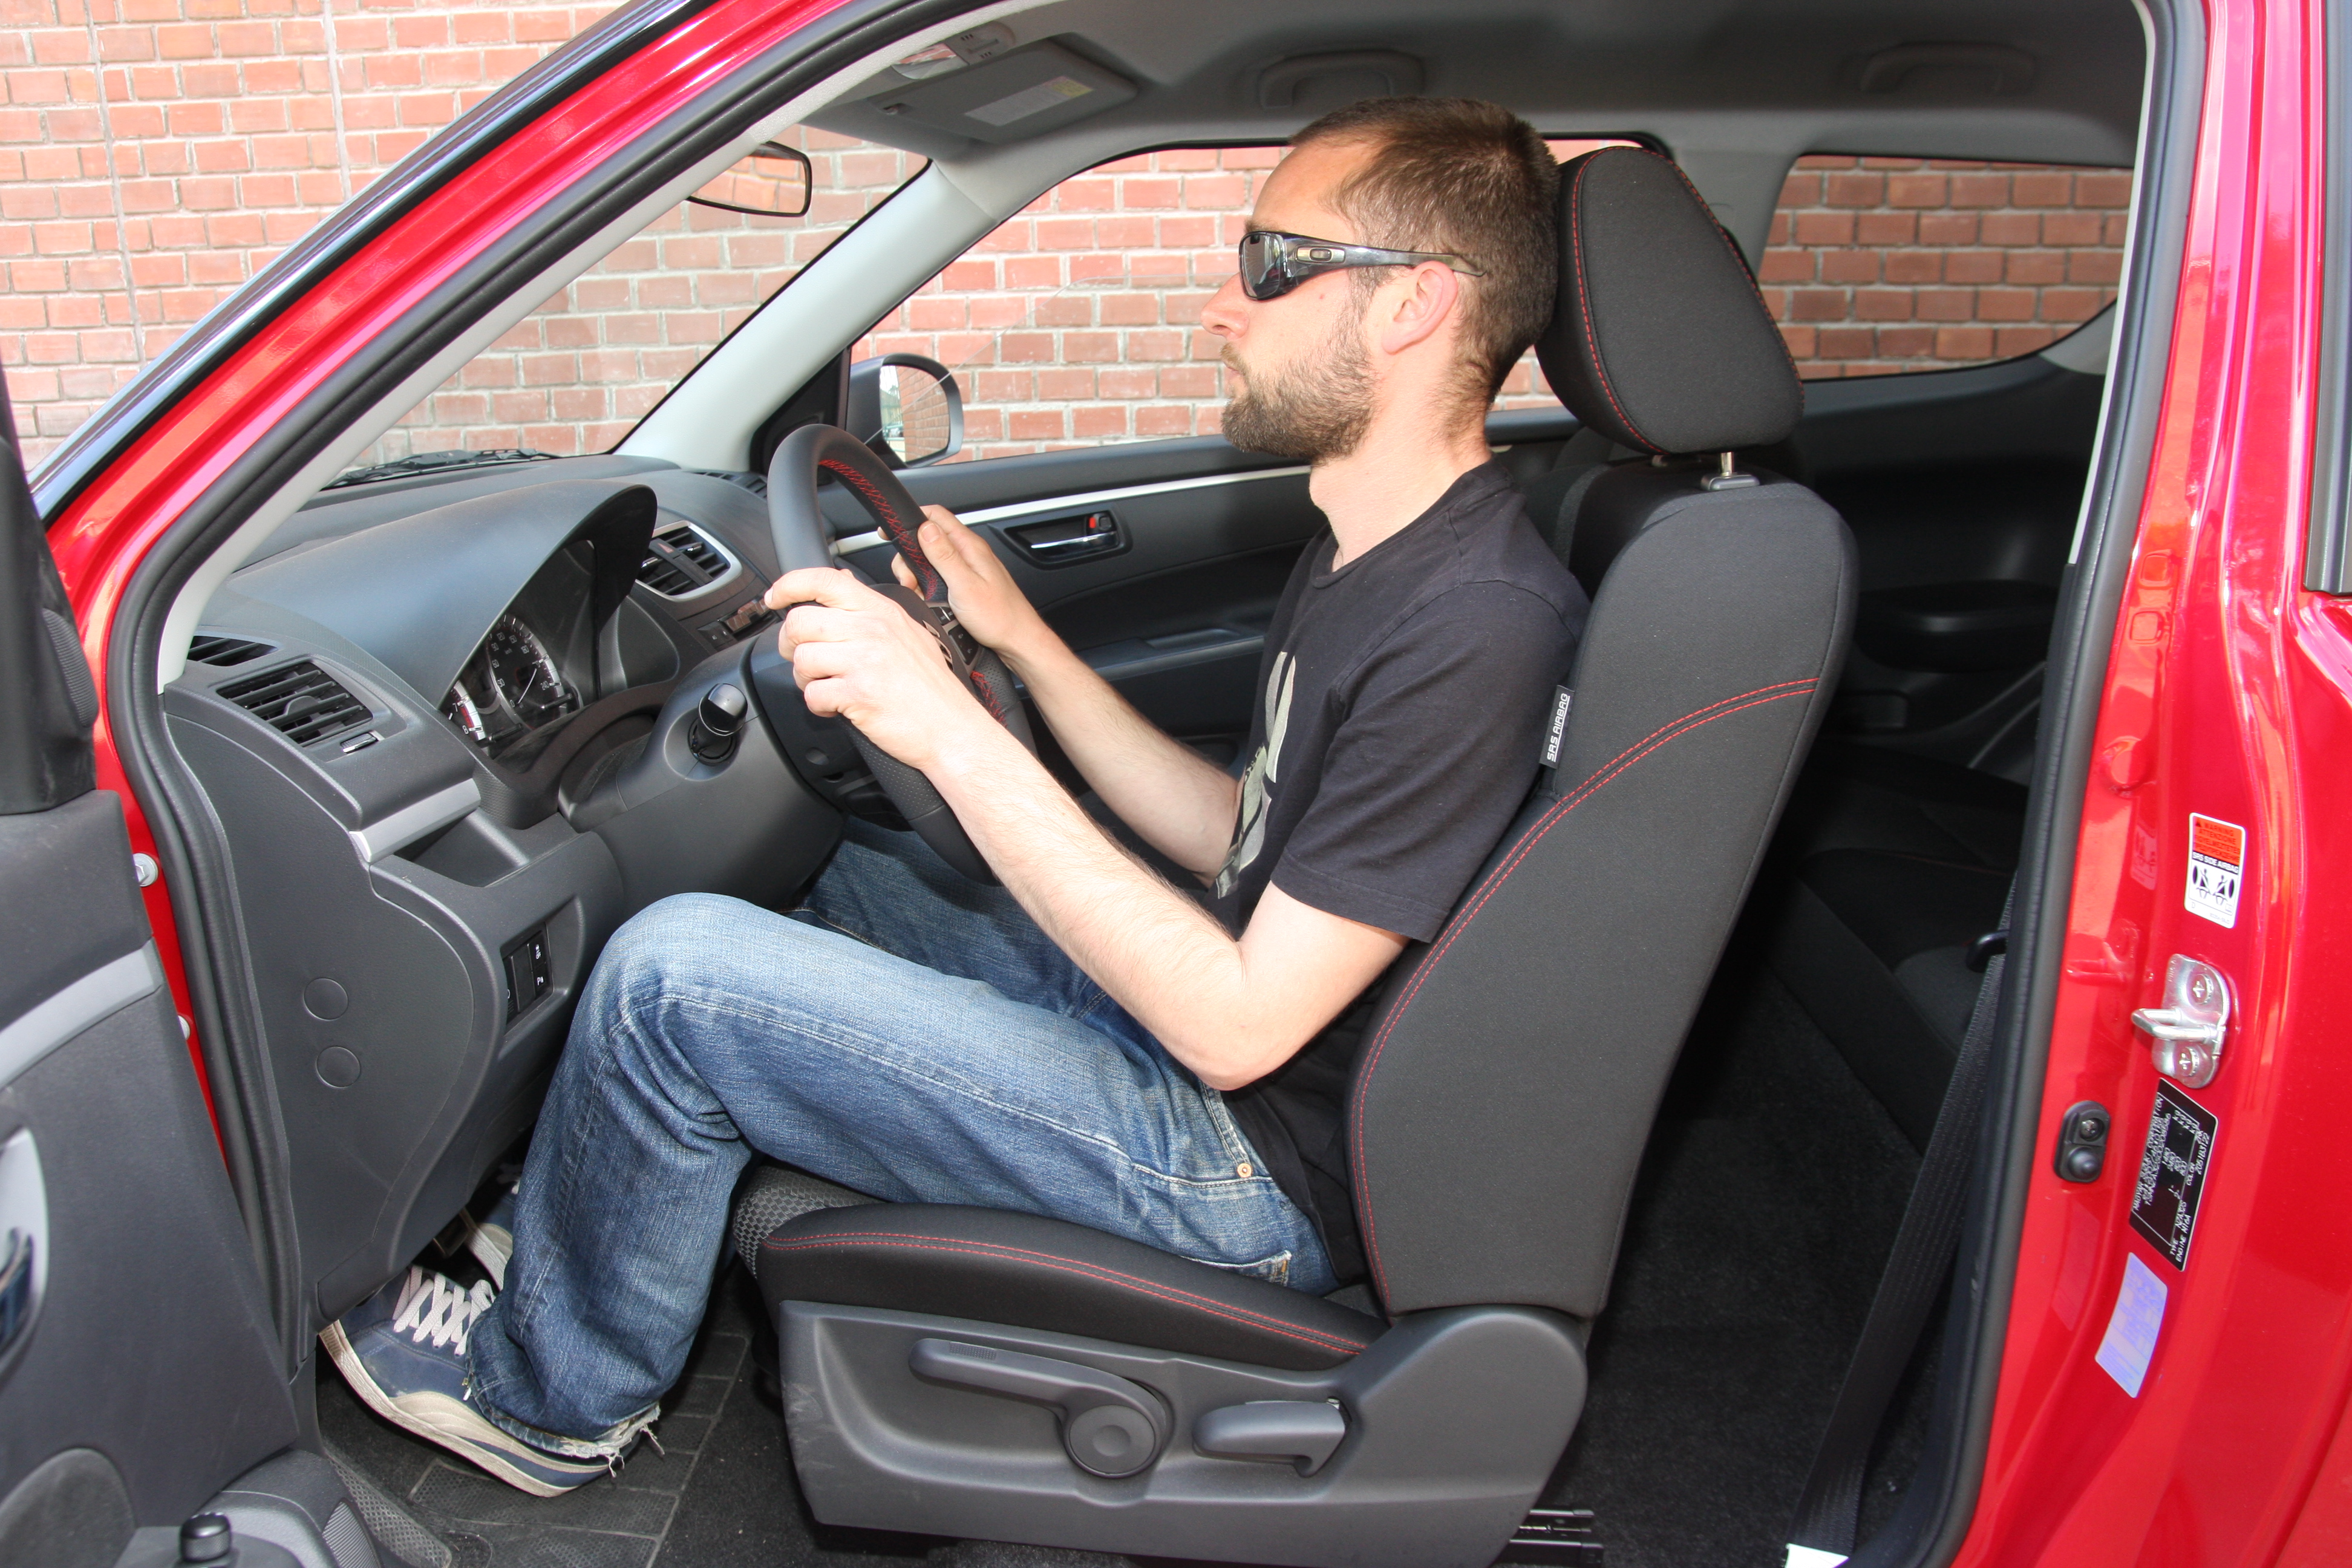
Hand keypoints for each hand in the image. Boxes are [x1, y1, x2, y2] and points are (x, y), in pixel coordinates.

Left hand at [764, 566, 998, 770]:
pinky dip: (819, 706)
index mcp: (881, 610)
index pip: (824, 580)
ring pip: (802, 660)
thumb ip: (871, 607)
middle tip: (804, 658)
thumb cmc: (932, 688)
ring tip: (827, 686)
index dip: (789, 585)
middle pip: (800, 622)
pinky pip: (812, 695)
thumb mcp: (908, 631)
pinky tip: (838, 706)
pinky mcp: (858, 694)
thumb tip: (841, 582)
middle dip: (791, 645)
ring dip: (806, 679)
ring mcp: (864, 661)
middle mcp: (872, 630)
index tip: (774, 597)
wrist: (953, 729)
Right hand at [893, 505, 1045, 660]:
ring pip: (930, 560)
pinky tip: (931, 602)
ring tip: (922, 594)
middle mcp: (968, 553)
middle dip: (911, 558)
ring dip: (918, 576)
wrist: (1017, 640)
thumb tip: (926, 528)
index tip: (891, 532)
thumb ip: (944, 555)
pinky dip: (928, 587)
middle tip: (910, 580)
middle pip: (928, 539)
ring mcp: (967, 568)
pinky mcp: (965, 583)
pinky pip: (939, 577)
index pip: (936, 515)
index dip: (911, 518)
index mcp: (969, 546)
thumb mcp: (965, 585)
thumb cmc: (1000, 617)